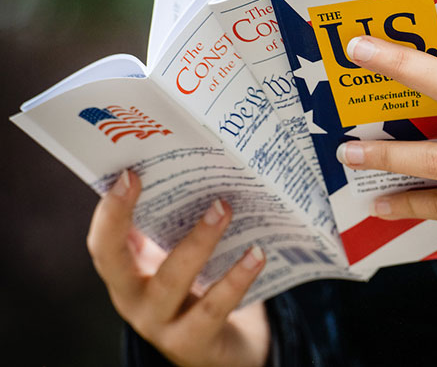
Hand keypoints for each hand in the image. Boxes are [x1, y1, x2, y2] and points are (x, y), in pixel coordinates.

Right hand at [87, 170, 269, 366]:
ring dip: (198, 241)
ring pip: (171, 282)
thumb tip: (190, 166)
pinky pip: (213, 309)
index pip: (102, 245)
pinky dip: (236, 279)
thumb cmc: (196, 291)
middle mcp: (134, 302)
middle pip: (116, 263)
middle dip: (125, 218)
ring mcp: (161, 326)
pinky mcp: (195, 343)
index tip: (128, 173)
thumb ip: (174, 224)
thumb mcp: (176, 260)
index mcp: (126, 275)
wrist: (221, 349)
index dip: (109, 212)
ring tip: (224, 208)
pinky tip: (257, 254)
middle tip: (143, 177)